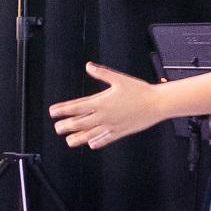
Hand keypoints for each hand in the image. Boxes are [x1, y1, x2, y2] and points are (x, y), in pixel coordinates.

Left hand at [49, 62, 167, 149]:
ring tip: (69, 141)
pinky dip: (98, 142)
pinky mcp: (121, 132)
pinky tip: (92, 144)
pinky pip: (106, 139)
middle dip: (66, 126)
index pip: (76, 107)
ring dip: (78, 138)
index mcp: (101, 102)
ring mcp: (112, 125)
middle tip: (57, 128)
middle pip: (80, 123)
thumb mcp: (119, 79)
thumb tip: (89, 66)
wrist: (157, 104)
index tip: (53, 112)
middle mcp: (104, 116)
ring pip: (90, 134)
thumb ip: (102, 73)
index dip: (63, 110)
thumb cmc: (140, 90)